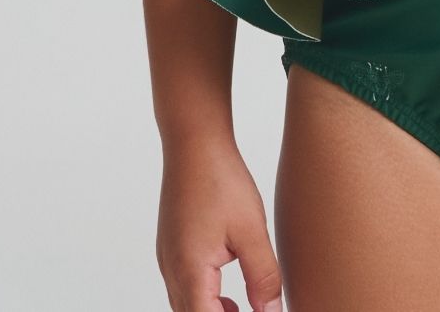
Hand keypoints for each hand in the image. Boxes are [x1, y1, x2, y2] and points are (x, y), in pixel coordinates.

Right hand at [156, 137, 283, 311]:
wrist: (194, 144)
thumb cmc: (220, 179)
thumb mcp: (252, 230)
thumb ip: (263, 277)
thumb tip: (271, 311)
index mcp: (190, 271)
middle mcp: (172, 271)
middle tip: (255, 310)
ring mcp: (167, 260)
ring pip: (186, 306)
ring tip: (243, 310)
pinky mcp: (171, 250)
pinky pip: (183, 289)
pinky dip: (204, 300)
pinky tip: (228, 295)